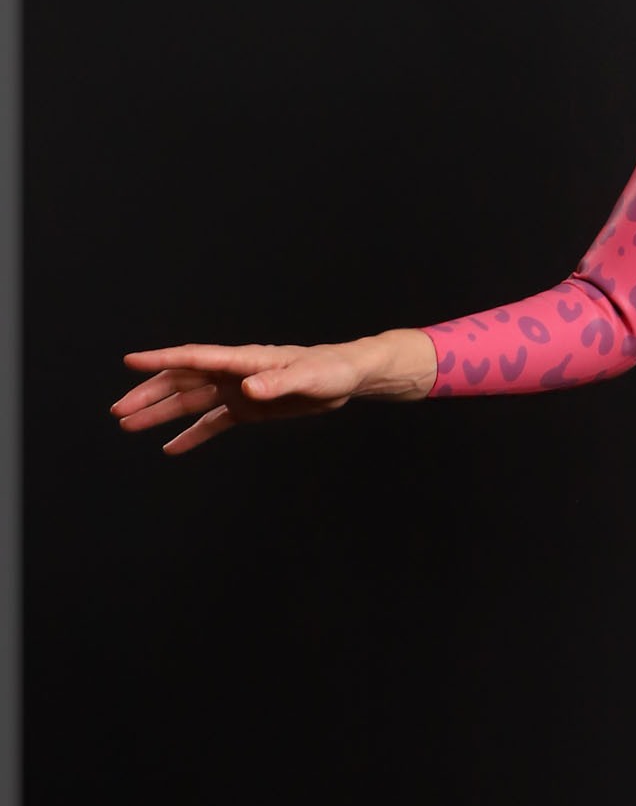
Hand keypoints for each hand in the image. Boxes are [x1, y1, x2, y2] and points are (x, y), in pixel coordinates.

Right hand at [111, 340, 368, 455]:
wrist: (347, 378)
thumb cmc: (330, 370)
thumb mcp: (306, 377)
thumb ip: (276, 383)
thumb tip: (246, 388)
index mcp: (243, 360)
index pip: (194, 357)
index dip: (162, 359)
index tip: (130, 361)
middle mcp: (233, 374)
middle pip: (181, 381)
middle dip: (149, 394)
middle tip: (119, 411)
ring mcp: (237, 390)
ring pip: (190, 402)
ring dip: (161, 413)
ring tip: (130, 426)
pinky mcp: (247, 408)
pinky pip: (212, 422)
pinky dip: (192, 435)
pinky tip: (171, 448)